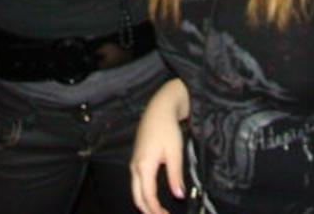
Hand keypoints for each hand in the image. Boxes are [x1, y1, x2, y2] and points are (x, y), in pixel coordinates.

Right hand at [131, 80, 187, 213]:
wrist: (159, 109)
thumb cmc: (166, 127)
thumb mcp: (175, 152)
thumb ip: (175, 175)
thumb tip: (178, 194)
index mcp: (144, 166)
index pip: (148, 196)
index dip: (156, 210)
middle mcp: (135, 166)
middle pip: (137, 197)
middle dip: (148, 211)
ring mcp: (134, 162)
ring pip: (136, 190)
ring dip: (145, 203)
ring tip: (159, 211)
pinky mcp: (137, 159)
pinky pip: (137, 181)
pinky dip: (143, 193)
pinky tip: (153, 196)